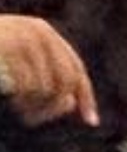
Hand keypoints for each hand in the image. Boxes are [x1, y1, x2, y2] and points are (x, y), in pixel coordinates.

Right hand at [0, 16, 96, 130]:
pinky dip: (21, 102)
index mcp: (42, 32)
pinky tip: (9, 101)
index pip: (75, 69)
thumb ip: (44, 86)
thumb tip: (69, 103)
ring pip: (48, 88)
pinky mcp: (10, 46)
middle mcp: (37, 30)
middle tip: (27, 119)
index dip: (86, 96)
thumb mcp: (16, 74)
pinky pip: (29, 86)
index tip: (91, 121)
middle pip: (67, 81)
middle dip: (51, 107)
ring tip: (13, 107)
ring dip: (32, 107)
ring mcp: (23, 36)